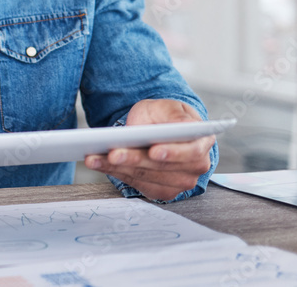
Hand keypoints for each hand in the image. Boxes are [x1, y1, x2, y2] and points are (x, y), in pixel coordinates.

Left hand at [84, 99, 213, 201]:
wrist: (156, 128)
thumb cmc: (164, 116)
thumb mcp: (167, 107)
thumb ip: (176, 115)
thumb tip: (182, 126)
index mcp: (201, 143)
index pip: (190, 152)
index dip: (172, 153)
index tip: (153, 151)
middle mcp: (195, 167)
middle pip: (162, 167)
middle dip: (135, 160)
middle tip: (113, 153)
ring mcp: (179, 182)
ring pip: (146, 177)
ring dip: (118, 168)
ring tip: (96, 157)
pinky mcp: (161, 190)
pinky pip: (136, 184)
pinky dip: (114, 173)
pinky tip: (98, 163)